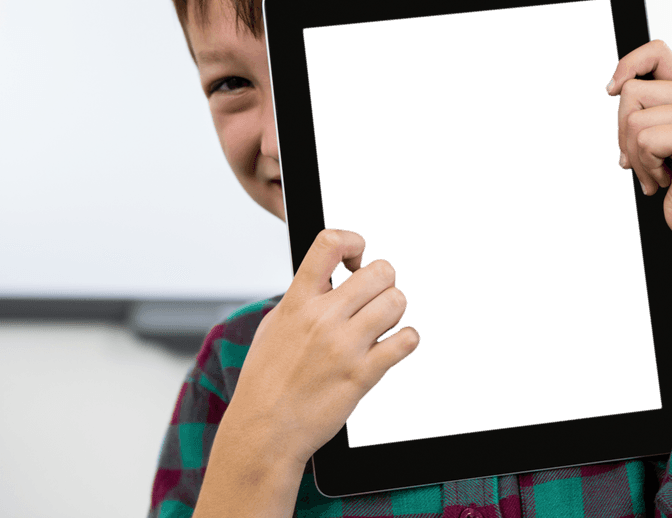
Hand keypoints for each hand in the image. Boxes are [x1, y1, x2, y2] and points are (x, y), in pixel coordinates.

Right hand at [227, 229, 419, 466]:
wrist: (264, 430)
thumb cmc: (266, 379)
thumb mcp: (274, 325)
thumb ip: (302, 296)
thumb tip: (328, 275)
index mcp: (298, 301)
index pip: (329, 244)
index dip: (352, 241)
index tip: (355, 258)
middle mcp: (322, 319)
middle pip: (380, 271)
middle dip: (383, 281)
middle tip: (373, 298)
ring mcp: (344, 347)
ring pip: (397, 301)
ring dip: (395, 311)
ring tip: (382, 324)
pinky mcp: (362, 375)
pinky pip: (406, 341)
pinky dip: (407, 340)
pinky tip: (393, 346)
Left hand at [606, 40, 671, 239]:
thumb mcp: (658, 138)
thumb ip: (644, 110)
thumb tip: (612, 88)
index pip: (656, 51)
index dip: (627, 65)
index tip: (611, 91)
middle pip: (631, 92)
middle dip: (622, 133)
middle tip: (640, 161)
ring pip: (634, 120)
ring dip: (635, 157)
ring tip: (656, 174)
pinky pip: (645, 141)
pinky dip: (646, 168)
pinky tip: (666, 181)